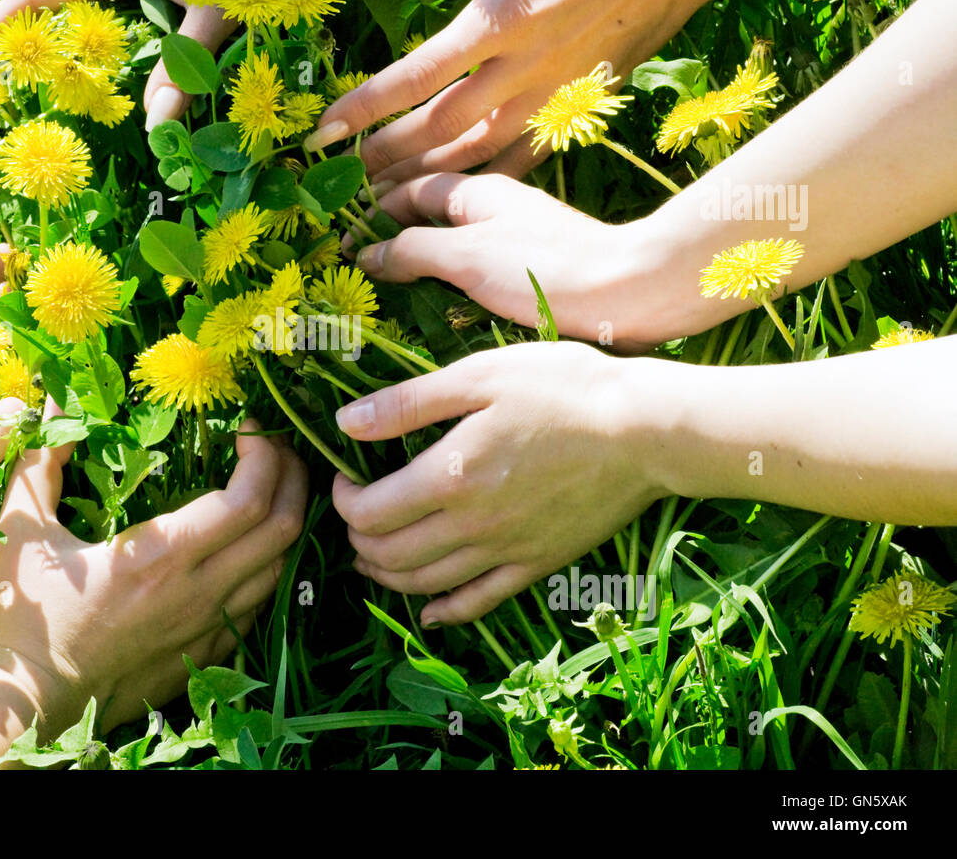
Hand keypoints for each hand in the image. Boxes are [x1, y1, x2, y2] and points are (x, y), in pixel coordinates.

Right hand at [0, 418, 307, 734]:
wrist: (30, 708)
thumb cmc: (22, 620)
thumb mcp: (21, 531)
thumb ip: (42, 461)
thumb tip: (54, 401)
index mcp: (159, 558)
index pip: (248, 499)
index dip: (264, 455)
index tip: (249, 427)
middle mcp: (198, 593)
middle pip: (284, 528)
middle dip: (293, 476)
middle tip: (274, 447)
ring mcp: (208, 628)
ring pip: (282, 567)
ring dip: (287, 518)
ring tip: (273, 486)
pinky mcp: (209, 655)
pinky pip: (261, 602)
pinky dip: (270, 563)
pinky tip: (251, 543)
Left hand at [306, 0, 710, 180]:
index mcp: (497, 21)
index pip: (413, 77)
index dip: (363, 109)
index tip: (322, 135)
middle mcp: (521, 69)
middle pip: (439, 129)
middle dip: (387, 155)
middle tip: (348, 174)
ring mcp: (550, 98)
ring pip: (478, 155)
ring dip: (426, 177)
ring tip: (385, 193)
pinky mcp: (574, 112)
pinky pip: (522, 161)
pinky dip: (482, 181)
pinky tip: (450, 195)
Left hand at [332, 343, 661, 626]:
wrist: (646, 430)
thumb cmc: (564, 388)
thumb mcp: (478, 375)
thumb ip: (407, 403)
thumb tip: (345, 422)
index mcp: (448, 477)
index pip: (368, 512)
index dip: (340, 499)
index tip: (343, 476)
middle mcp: (471, 526)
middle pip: (388, 555)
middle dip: (356, 539)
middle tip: (355, 514)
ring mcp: (506, 552)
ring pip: (424, 585)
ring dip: (386, 575)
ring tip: (372, 556)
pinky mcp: (538, 565)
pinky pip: (480, 603)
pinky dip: (445, 612)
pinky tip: (430, 612)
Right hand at [358, 172, 674, 350]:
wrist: (626, 295)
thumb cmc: (543, 269)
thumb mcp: (465, 257)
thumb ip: (411, 250)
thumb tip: (365, 251)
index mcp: (478, 189)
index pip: (410, 188)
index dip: (372, 208)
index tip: (338, 236)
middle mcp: (496, 206)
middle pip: (429, 210)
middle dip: (389, 227)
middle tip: (349, 256)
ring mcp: (516, 237)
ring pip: (451, 238)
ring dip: (417, 252)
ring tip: (382, 279)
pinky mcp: (532, 268)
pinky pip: (473, 262)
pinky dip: (445, 273)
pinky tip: (434, 296)